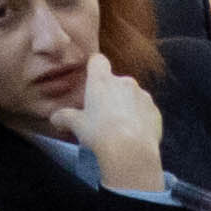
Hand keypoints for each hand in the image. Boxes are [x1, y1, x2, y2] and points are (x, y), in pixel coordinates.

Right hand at [73, 69, 168, 194]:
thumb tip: (55, 117)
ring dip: (126, 107)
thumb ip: (64, 117)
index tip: (91, 81)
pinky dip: (140, 119)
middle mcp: (125, 82)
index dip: (94, 68)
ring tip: (119, 128)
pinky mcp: (155, 111)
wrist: (131, 150)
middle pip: (115, 82)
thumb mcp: (76, 125)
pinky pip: (145, 111)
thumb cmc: (99, 132)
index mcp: (102, 81)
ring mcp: (143, 96)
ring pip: (132, 96)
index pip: (98, 61)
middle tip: (102, 115)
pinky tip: (133, 135)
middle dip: (110, 94)